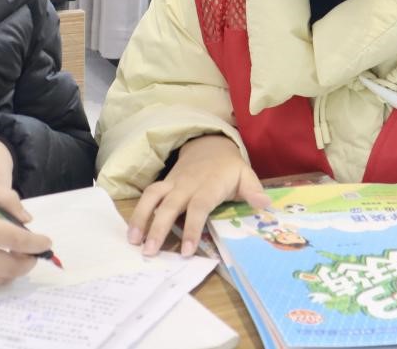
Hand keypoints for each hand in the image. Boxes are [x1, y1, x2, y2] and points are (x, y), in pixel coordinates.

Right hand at [127, 134, 269, 257]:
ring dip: (141, 218)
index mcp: (209, 185)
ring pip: (152, 197)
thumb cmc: (228, 168)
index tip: (186, 251)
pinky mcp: (164, 184)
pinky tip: (132, 232)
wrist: (209, 144)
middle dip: (158, 228)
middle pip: (169, 205)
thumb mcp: (245, 175)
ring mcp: (172, 183)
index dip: (192, 228)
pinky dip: (138, 212)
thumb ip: (253, 190)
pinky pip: (148, 196)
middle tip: (149, 252)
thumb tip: (264, 205)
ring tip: (133, 241)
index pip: (198, 207)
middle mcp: (187, 184)